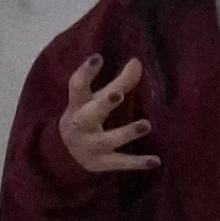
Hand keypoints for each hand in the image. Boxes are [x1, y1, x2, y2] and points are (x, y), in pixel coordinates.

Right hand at [60, 54, 157, 176]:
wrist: (64, 156)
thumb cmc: (86, 117)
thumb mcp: (95, 99)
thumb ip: (117, 83)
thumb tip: (137, 62)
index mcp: (78, 105)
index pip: (77, 86)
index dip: (86, 72)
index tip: (98, 57)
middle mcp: (80, 125)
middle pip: (90, 114)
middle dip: (104, 104)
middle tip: (118, 94)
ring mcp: (90, 146)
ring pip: (107, 140)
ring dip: (127, 132)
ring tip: (146, 124)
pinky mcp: (100, 163)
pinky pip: (120, 163)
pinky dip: (137, 163)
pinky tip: (156, 161)